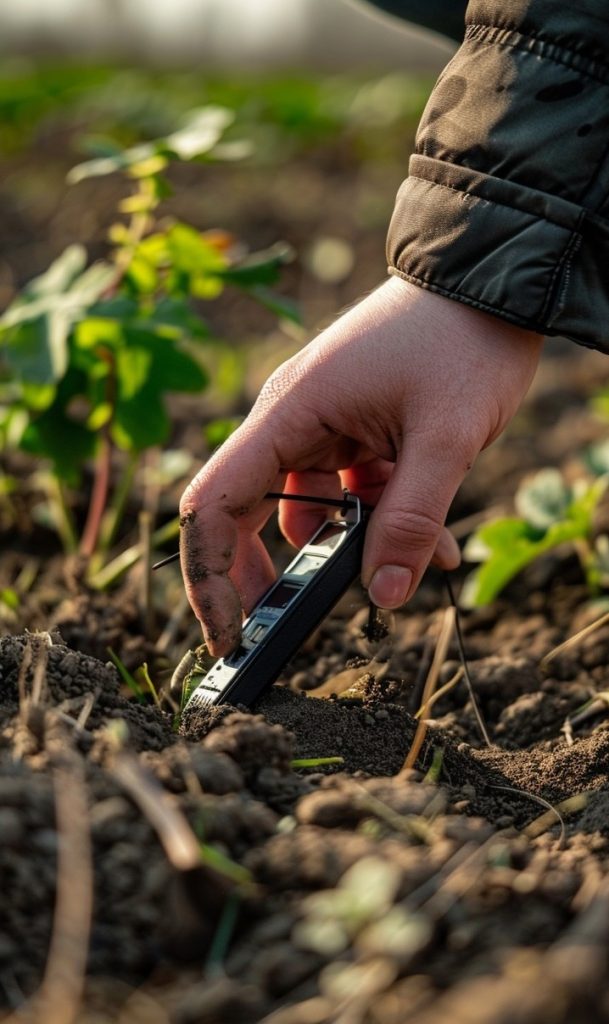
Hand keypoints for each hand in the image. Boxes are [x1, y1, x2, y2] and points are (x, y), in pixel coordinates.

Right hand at [179, 278, 542, 654]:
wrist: (491, 287)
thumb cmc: (462, 341)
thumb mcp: (446, 437)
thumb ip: (412, 519)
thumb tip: (384, 596)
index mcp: (289, 413)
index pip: (215, 503)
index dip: (210, 576)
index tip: (230, 633)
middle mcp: (291, 420)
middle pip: (249, 514)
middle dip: (271, 575)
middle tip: (292, 626)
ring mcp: (320, 425)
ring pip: (311, 510)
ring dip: (353, 547)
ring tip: (416, 563)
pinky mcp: (352, 431)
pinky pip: (350, 492)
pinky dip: (381, 519)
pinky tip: (432, 539)